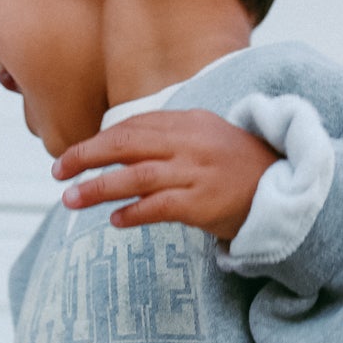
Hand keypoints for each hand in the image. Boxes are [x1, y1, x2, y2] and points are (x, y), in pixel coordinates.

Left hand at [53, 110, 280, 242]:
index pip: (134, 126)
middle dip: (87, 156)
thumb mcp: (205, 139)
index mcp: (190, 122)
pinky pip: (158, 207)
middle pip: (128, 144)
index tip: (73, 155)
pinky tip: (114, 220)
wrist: (284, 191)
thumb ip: (168, 138)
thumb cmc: (238, 169)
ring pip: (136, 177)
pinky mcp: (202, 204)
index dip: (99, 140)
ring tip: (71, 199)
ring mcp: (197, 173)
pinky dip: (133, 212)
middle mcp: (191, 143)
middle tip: (58, 171)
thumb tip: (121, 148)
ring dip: (99, 188)